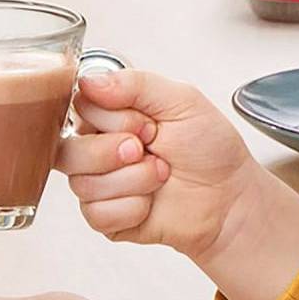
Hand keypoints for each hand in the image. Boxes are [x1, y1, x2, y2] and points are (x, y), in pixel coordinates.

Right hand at [55, 70, 298, 299]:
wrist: (230, 198)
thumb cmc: (209, 149)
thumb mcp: (182, 101)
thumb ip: (136, 84)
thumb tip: (89, 81)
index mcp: (110, 116)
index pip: (79, 109)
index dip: (112, 119)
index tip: (147, 124)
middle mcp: (97, 149)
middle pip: (68, 150)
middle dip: (115, 152)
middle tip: (148, 150)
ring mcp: (98, 184)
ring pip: (82, 184)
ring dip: (133, 181)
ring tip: (159, 175)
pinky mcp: (105, 218)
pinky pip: (96, 214)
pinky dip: (132, 208)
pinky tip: (150, 203)